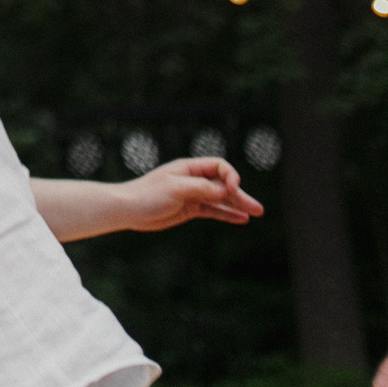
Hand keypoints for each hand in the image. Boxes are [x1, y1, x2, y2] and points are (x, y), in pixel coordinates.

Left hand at [119, 157, 263, 231]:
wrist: (128, 209)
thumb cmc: (148, 194)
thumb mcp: (176, 189)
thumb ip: (200, 188)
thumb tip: (224, 189)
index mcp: (188, 168)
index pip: (218, 167)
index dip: (230, 176)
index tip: (233, 189)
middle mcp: (193, 180)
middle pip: (223, 184)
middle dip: (241, 194)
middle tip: (258, 209)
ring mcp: (193, 195)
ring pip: (220, 199)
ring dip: (238, 205)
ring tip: (256, 213)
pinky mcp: (190, 209)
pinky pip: (213, 210)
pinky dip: (227, 214)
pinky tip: (241, 219)